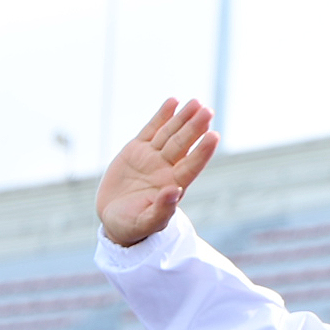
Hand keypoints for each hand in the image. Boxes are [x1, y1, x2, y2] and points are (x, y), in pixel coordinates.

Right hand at [98, 100, 218, 246]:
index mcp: (173, 186)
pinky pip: (152, 130)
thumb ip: (162, 210)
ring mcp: (153, 157)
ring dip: (182, 118)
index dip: (202, 152)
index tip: (214, 136)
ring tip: (196, 103)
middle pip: (183, 145)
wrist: (116, 220)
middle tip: (208, 110)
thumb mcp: (146, 222)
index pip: (191, 166)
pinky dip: (162, 116)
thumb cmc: (134, 227)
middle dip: (194, 128)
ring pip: (170, 134)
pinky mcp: (137, 150)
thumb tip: (174, 191)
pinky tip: (173, 102)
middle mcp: (167, 169)